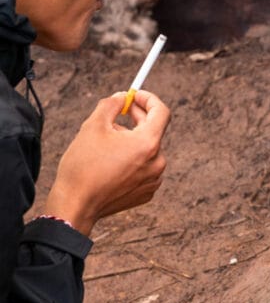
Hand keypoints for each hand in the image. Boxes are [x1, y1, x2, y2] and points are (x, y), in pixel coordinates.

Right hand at [44, 90, 170, 236]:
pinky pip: (144, 167)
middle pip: (154, 130)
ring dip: (132, 140)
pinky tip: (111, 163)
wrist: (75, 206)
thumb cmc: (82, 167)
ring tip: (107, 143)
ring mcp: (154, 179)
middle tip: (120, 111)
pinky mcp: (146, 192)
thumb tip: (123, 97)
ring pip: (147, 149)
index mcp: (148, 144)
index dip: (148, 99)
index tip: (135, 95)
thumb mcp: (93, 126)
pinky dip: (132, 159)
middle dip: (137, 118)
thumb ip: (112, 105)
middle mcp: (157, 162)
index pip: (161, 112)